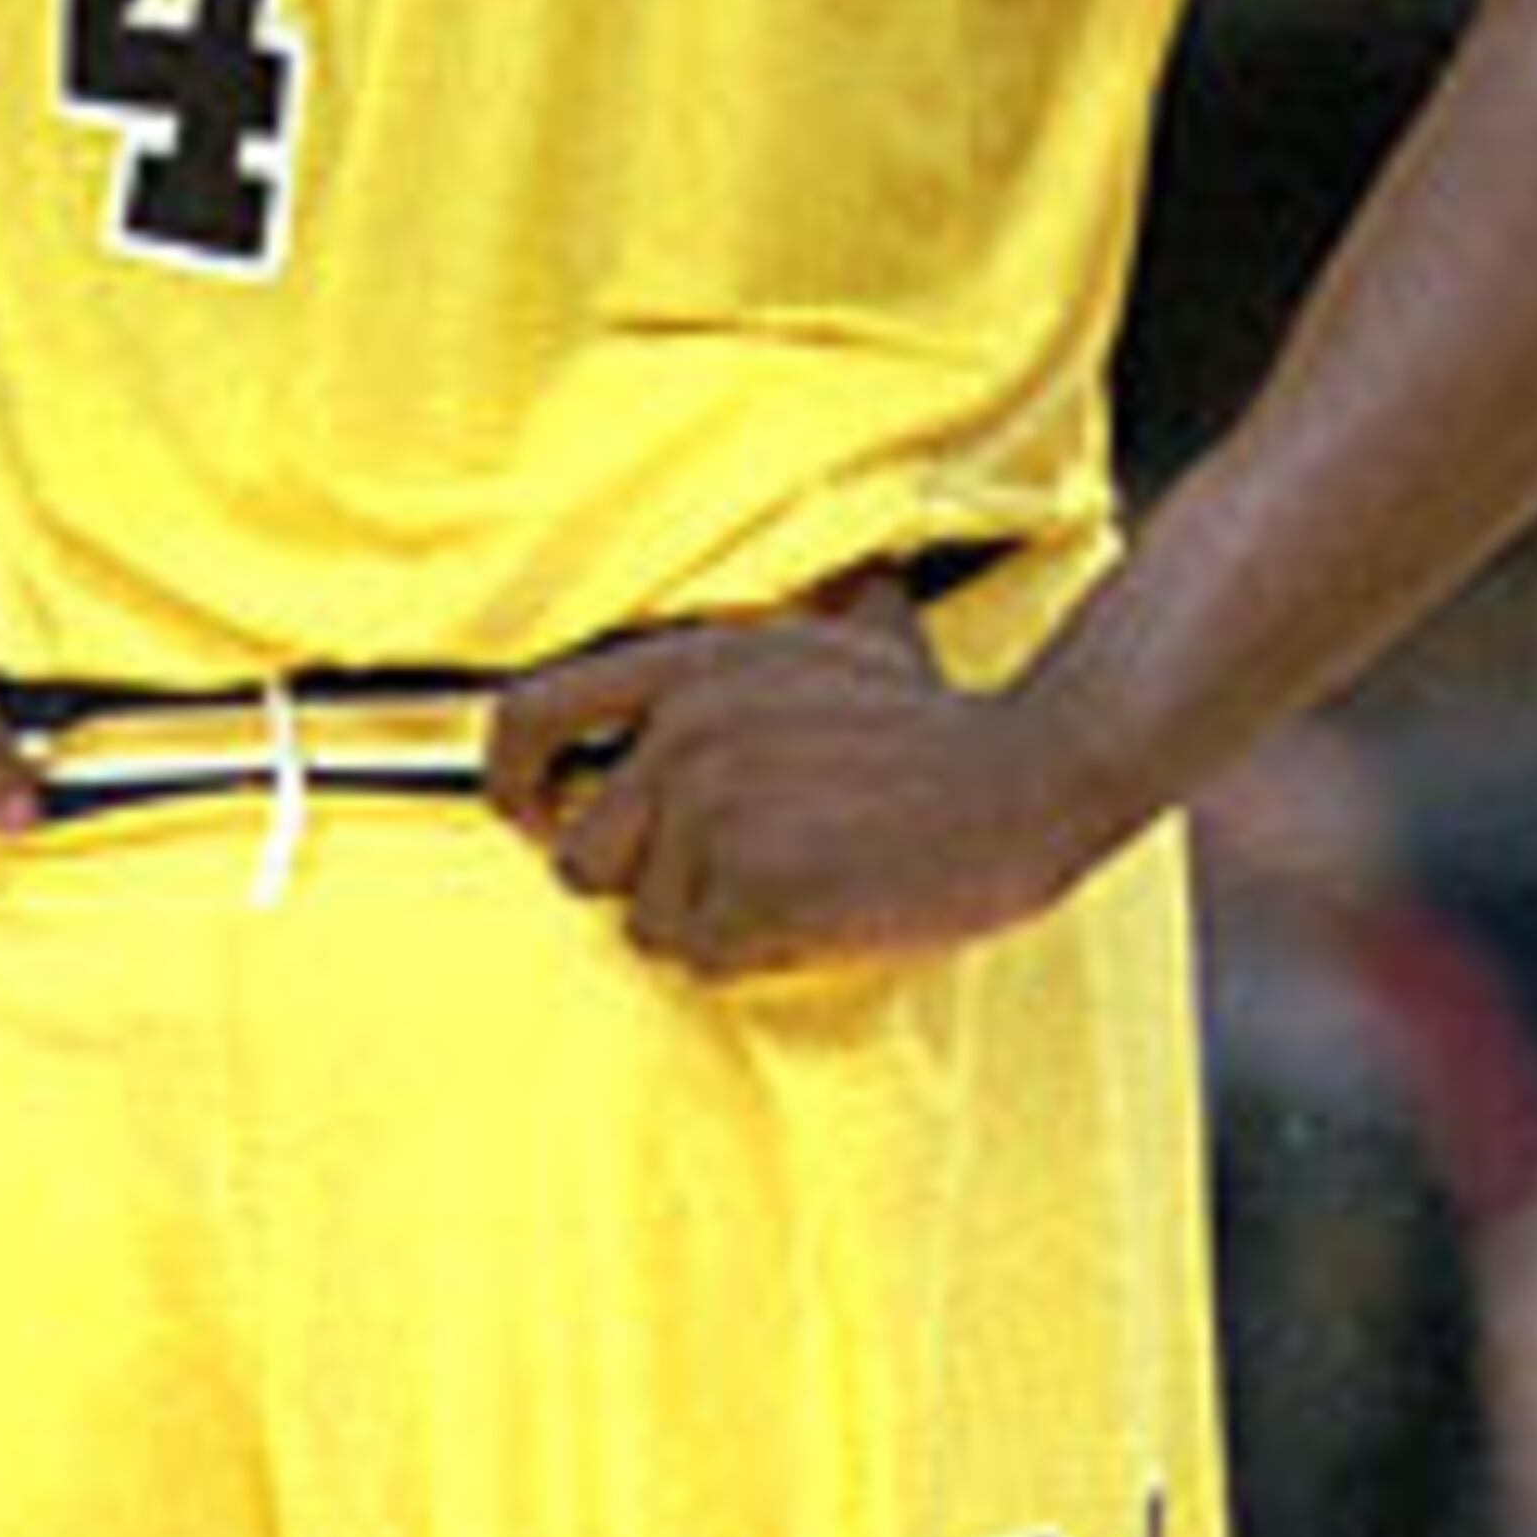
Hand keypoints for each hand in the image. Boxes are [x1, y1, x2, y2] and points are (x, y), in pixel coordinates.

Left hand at [485, 569, 1073, 969]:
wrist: (1027, 776)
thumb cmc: (942, 722)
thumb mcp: (848, 634)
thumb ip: (793, 620)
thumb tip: (831, 579)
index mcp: (689, 666)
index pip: (527, 715)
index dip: (509, 779)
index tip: (532, 815)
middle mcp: (683, 731)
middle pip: (581, 853)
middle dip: (641, 883)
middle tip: (722, 879)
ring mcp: (714, 809)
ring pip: (642, 918)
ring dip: (703, 925)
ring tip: (784, 890)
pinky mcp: (752, 883)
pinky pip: (699, 956)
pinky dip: (748, 954)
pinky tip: (808, 918)